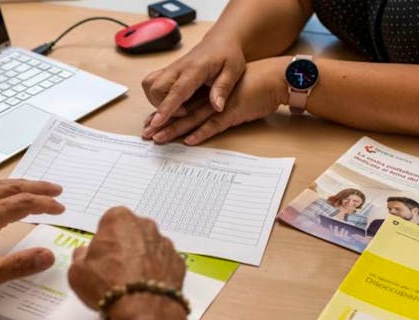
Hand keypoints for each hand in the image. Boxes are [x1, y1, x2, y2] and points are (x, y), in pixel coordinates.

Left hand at [0, 179, 64, 298]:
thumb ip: (18, 266)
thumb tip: (48, 256)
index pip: (23, 204)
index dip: (45, 205)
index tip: (60, 208)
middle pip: (12, 187)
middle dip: (37, 187)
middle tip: (56, 190)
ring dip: (18, 185)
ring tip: (34, 188)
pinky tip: (0, 196)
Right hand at [68, 207, 185, 310]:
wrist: (144, 310)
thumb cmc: (108, 285)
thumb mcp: (77, 272)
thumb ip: (79, 257)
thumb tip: (84, 253)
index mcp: (119, 220)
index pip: (108, 222)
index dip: (103, 240)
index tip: (99, 256)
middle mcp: (145, 226)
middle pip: (131, 233)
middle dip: (123, 246)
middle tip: (113, 270)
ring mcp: (165, 244)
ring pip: (148, 248)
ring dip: (141, 259)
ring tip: (130, 283)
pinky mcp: (178, 262)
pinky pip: (163, 264)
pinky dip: (156, 272)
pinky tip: (146, 288)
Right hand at [141, 34, 245, 128]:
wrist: (220, 41)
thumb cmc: (228, 55)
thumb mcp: (233, 71)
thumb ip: (223, 88)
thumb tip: (217, 107)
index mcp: (195, 68)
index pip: (177, 90)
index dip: (166, 107)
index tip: (157, 122)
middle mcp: (178, 67)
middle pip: (155, 88)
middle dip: (161, 106)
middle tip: (184, 113)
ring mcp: (170, 69)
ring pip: (149, 85)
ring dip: (155, 101)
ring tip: (175, 109)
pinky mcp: (167, 72)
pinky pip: (151, 83)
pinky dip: (154, 96)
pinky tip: (168, 103)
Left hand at [144, 57, 288, 145]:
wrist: (274, 79)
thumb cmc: (253, 86)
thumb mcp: (229, 94)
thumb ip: (215, 104)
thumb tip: (200, 119)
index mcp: (206, 94)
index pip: (180, 106)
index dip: (164, 115)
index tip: (149, 124)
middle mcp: (209, 99)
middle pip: (180, 113)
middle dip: (161, 124)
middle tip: (145, 135)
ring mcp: (219, 106)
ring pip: (192, 119)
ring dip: (174, 130)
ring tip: (158, 139)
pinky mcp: (232, 113)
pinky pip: (214, 125)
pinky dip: (201, 133)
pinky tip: (188, 141)